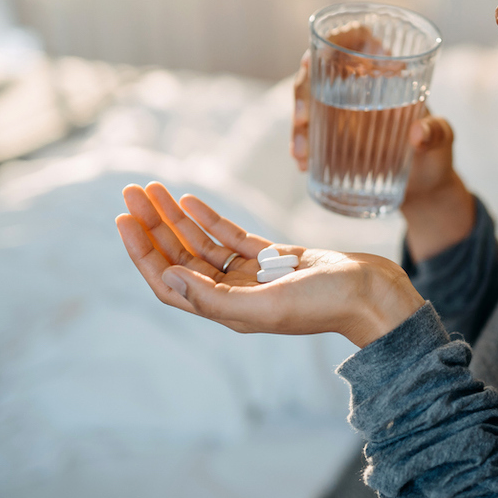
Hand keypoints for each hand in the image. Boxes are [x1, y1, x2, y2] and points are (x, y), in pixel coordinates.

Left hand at [116, 182, 425, 346]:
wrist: (373, 294)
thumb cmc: (327, 304)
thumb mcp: (268, 306)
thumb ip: (216, 298)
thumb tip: (168, 279)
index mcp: (227, 310)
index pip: (169, 281)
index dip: (143, 252)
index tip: (124, 220)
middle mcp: (234, 293)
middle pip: (180, 257)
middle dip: (153, 225)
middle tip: (131, 191)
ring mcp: (253, 275)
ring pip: (202, 243)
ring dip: (176, 216)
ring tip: (153, 187)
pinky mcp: (275, 258)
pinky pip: (231, 236)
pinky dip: (210, 217)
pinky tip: (190, 199)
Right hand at [291, 26, 474, 258]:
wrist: (425, 190)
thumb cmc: (437, 154)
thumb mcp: (443, 140)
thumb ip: (437, 133)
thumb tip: (417, 134)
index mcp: (387, 72)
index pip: (358, 38)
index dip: (336, 37)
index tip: (319, 53)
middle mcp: (359, 86)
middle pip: (320, 70)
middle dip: (303, 91)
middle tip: (304, 119)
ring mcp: (342, 112)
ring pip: (308, 102)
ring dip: (298, 124)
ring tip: (302, 153)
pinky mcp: (334, 138)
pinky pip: (309, 134)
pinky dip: (301, 146)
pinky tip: (303, 162)